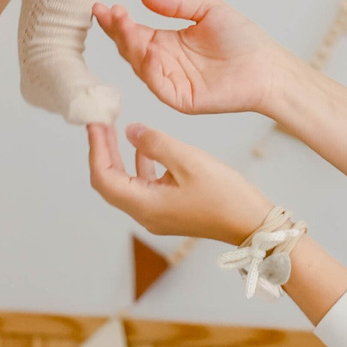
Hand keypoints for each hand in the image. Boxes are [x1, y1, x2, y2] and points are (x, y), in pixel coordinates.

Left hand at [88, 122, 274, 245]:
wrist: (252, 223)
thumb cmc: (225, 195)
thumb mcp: (188, 160)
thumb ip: (155, 144)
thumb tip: (130, 131)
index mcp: (145, 205)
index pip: (104, 177)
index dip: (96, 149)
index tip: (94, 123)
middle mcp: (146, 214)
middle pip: (110, 182)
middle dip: (103, 151)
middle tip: (100, 123)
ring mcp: (157, 215)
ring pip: (126, 185)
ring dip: (119, 158)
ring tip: (116, 130)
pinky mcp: (169, 211)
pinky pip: (144, 187)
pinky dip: (140, 166)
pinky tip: (145, 148)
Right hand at [94, 0, 293, 117]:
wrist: (267, 66)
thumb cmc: (243, 39)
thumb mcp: (208, 9)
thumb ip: (176, 4)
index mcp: (168, 42)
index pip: (134, 31)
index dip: (117, 21)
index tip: (103, 6)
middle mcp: (165, 62)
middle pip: (130, 48)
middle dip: (116, 30)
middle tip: (107, 13)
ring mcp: (171, 81)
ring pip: (139, 65)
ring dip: (128, 45)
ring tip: (123, 23)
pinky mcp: (181, 98)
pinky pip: (158, 84)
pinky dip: (148, 68)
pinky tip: (146, 49)